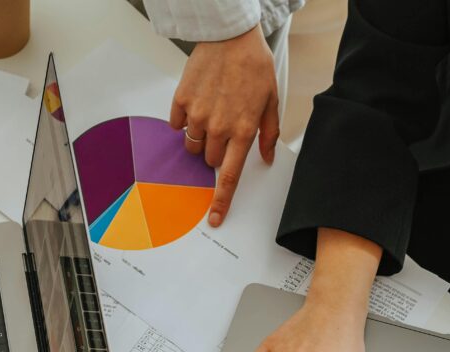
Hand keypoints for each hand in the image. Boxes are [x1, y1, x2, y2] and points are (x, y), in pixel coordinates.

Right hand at [170, 24, 278, 226]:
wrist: (230, 36)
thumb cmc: (253, 65)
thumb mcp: (271, 100)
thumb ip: (268, 133)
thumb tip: (266, 157)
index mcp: (243, 130)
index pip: (230, 176)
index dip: (221, 201)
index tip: (214, 218)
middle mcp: (219, 127)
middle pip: (210, 160)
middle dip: (217, 151)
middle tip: (224, 128)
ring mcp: (198, 115)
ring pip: (193, 144)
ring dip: (201, 137)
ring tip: (211, 112)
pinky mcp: (181, 101)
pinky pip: (177, 124)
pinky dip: (185, 119)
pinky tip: (197, 102)